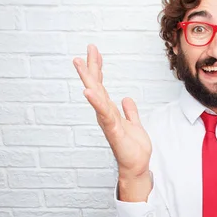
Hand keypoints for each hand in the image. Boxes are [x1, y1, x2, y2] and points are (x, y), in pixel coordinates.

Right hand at [73, 44, 151, 179]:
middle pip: (96, 87)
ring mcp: (107, 121)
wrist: (136, 166)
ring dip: (88, 79)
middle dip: (90, 68)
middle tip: (86, 50)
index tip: (94, 52)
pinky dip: (96, 102)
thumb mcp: (134, 124)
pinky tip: (88, 92)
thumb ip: (129, 112)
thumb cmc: (133, 148)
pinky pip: (104, 114)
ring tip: (80, 63)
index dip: (97, 69)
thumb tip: (126, 99)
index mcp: (109, 111)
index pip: (101, 86)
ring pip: (96, 96)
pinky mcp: (113, 130)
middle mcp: (105, 114)